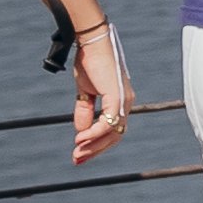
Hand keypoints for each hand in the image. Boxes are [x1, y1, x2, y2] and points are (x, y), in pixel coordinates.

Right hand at [64, 22, 136, 162]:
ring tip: (77, 151)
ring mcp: (123, 100)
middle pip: (115, 136)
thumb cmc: (89, 62)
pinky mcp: (117, 96)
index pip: (113, 130)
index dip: (97, 144)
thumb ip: (84, 111)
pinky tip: (80, 138)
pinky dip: (95, 133)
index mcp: (120, 101)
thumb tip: (81, 132)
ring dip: (94, 145)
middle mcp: (126, 103)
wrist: (91, 42)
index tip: (79, 154)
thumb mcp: (84, 91)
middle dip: (95, 150)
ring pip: (113, 132)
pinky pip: (108, 122)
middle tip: (77, 159)